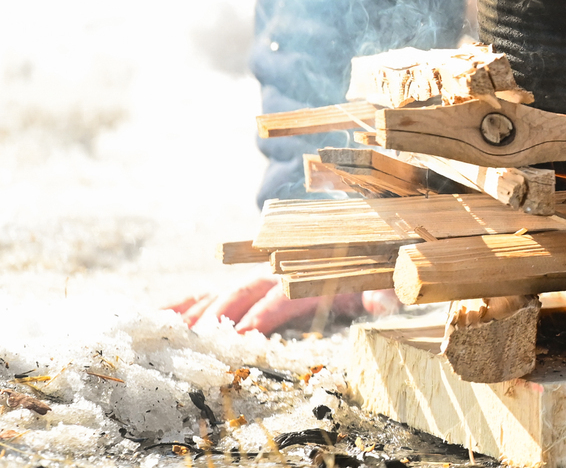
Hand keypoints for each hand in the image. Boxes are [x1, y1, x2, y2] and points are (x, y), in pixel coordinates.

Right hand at [165, 277, 399, 334]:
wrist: (347, 239)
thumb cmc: (361, 268)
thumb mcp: (377, 279)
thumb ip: (382, 291)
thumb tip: (388, 302)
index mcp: (305, 277)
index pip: (280, 297)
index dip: (264, 315)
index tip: (246, 338)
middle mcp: (274, 274)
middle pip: (242, 294)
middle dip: (221, 318)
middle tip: (200, 343)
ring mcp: (254, 279)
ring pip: (220, 295)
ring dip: (196, 314)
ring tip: (174, 337)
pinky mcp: (241, 287)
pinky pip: (207, 293)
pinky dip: (182, 302)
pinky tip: (159, 316)